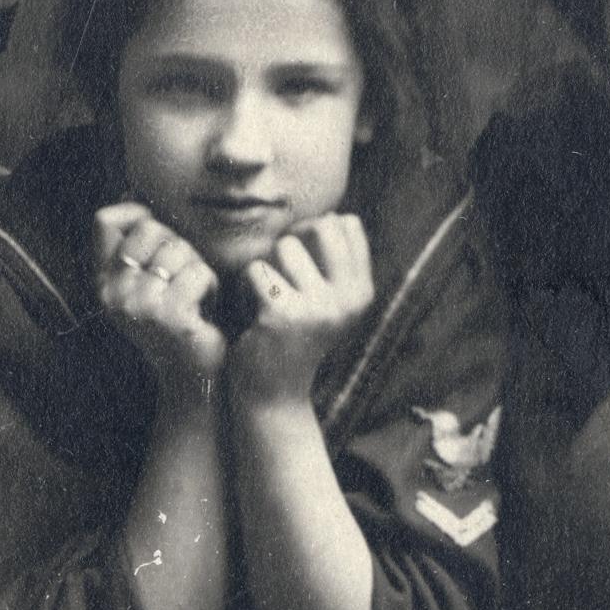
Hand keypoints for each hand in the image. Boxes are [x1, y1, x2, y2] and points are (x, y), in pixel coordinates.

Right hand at [95, 204, 224, 386]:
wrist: (189, 376)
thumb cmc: (175, 320)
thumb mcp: (145, 281)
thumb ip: (134, 244)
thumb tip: (129, 195)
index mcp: (101, 281)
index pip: (105, 219)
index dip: (138, 215)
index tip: (159, 238)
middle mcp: (112, 292)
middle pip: (150, 228)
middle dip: (179, 245)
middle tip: (184, 278)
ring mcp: (139, 304)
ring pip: (179, 249)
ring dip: (198, 268)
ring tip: (195, 296)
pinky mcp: (169, 316)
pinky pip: (200, 273)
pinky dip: (212, 286)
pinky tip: (205, 309)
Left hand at [228, 214, 374, 407]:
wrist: (274, 394)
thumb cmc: (294, 337)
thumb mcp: (329, 301)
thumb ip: (335, 261)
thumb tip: (333, 215)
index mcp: (363, 292)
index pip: (347, 224)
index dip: (318, 230)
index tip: (304, 257)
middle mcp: (348, 300)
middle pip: (322, 225)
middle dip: (296, 239)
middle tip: (282, 269)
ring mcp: (316, 307)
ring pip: (285, 245)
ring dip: (268, 266)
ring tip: (267, 298)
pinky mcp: (281, 314)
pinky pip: (256, 270)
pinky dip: (246, 287)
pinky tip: (252, 313)